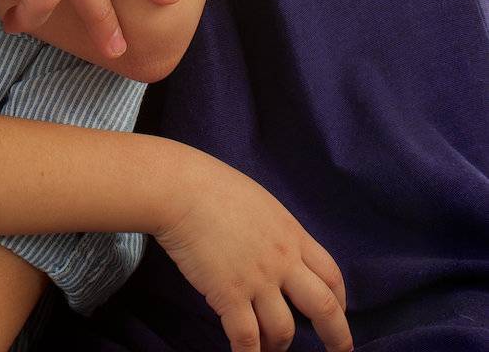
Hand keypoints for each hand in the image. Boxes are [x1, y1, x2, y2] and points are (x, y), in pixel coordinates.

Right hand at [155, 146, 352, 351]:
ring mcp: (258, 280)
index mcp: (292, 235)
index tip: (339, 313)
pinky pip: (247, 338)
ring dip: (278, 346)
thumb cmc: (213, 187)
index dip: (340, 300)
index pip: (331, 275)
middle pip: (324, 308)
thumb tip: (278, 252)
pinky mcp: (230, 295)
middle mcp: (283, 261)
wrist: (181, 190)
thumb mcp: (260, 203)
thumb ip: (276, 231)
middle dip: (336, 337)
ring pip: (283, 331)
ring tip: (269, 349)